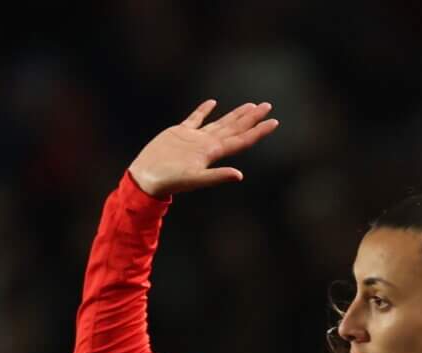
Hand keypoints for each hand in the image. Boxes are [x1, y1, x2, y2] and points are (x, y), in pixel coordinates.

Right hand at [127, 100, 278, 198]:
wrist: (148, 178)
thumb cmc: (170, 181)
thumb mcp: (195, 179)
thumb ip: (217, 176)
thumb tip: (239, 175)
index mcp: (213, 152)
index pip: (242, 139)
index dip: (258, 131)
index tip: (274, 121)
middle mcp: (208, 144)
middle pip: (236, 128)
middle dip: (252, 118)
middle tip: (268, 106)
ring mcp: (195, 138)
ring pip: (220, 122)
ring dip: (236, 114)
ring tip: (250, 106)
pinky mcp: (180, 133)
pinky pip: (195, 118)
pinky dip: (204, 110)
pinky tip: (212, 102)